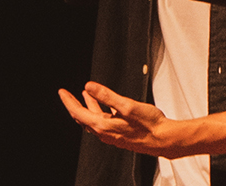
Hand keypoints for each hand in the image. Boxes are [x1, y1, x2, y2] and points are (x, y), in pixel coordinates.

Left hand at [58, 81, 192, 157]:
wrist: (164, 139)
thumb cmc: (149, 125)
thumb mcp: (127, 106)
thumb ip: (106, 96)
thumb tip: (89, 87)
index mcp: (103, 126)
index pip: (78, 113)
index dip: (68, 101)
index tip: (62, 92)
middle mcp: (105, 133)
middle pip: (83, 118)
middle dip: (75, 105)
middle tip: (68, 95)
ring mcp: (112, 135)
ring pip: (94, 119)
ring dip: (89, 106)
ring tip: (86, 95)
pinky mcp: (120, 134)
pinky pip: (104, 122)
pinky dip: (100, 111)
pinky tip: (106, 105)